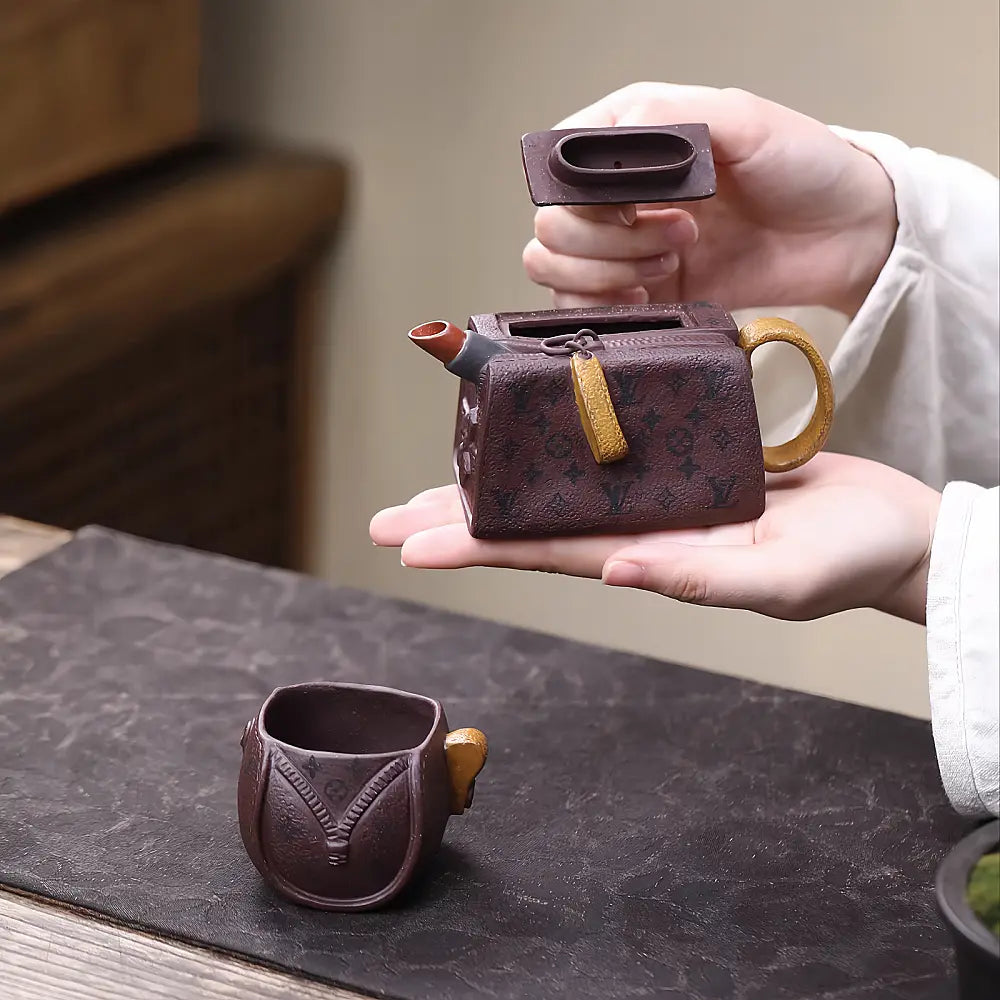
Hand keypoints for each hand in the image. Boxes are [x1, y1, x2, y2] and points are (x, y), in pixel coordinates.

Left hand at [369, 454, 940, 623]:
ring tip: (436, 480)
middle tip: (387, 520)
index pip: (543, 554)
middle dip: (457, 521)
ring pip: (559, 484)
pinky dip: (562, 437)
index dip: (473, 550)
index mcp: (651, 555)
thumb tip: (617, 569)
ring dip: (497, 480)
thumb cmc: (847, 563)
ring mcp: (658, 493)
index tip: (408, 546)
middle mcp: (640, 526)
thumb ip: (699, 576)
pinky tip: (532, 430)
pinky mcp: (685, 459)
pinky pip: (608, 447)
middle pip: (531, 523)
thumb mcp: (777, 578)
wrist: (889, 531)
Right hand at [522, 82, 896, 315]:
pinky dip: (604, 307)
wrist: (844, 236)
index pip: (556, 166)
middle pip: (550, 225)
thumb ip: (671, 121)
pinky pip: (581, 308)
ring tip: (671, 263)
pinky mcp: (638, 294)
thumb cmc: (804, 167)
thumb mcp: (744, 120)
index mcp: (629, 138)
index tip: (634, 203)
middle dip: (607, 240)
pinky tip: (650, 296)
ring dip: (607, 272)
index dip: (582, 194)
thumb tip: (610, 139)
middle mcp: (616, 193)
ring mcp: (623, 247)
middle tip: (679, 234)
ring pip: (553, 267)